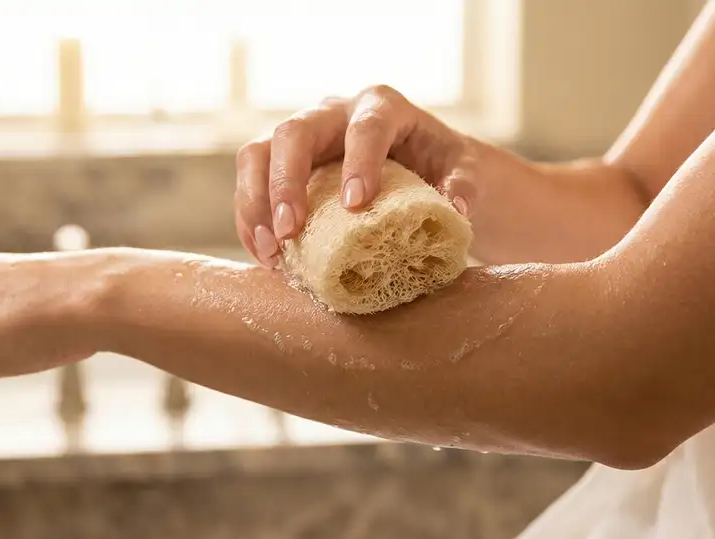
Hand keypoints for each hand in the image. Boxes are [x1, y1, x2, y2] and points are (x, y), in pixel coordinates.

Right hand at [234, 84, 489, 267]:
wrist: (418, 165)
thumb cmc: (440, 164)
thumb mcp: (463, 170)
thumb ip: (463, 185)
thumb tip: (455, 210)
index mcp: (381, 106)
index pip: (365, 126)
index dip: (359, 161)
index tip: (356, 205)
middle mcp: (333, 112)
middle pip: (294, 132)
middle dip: (286, 182)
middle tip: (291, 231)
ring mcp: (301, 136)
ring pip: (257, 153)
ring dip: (255, 203)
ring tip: (270, 250)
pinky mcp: (279, 162)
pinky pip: (251, 184)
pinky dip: (251, 221)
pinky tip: (264, 256)